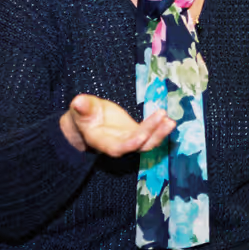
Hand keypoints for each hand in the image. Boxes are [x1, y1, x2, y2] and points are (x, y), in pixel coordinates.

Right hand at [60, 94, 174, 156]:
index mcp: (102, 141)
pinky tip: (169, 120)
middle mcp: (118, 145)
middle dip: (151, 134)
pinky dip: (160, 128)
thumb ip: (82, 107)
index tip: (141, 136)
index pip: (117, 148)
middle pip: (137, 145)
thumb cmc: (83, 114)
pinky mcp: (136, 133)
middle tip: (164, 120)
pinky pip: (151, 134)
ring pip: (147, 142)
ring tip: (171, 122)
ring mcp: (129, 140)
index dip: (129, 144)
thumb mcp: (80, 109)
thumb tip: (78, 101)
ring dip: (160, 133)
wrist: (89, 121)